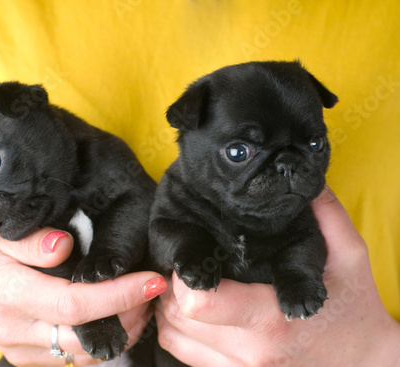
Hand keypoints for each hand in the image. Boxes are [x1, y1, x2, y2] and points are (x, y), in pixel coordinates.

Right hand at [0, 223, 165, 365]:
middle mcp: (15, 329)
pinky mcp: (24, 357)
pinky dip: (100, 343)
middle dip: (130, 316)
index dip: (119, 295)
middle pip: (85, 337)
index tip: (151, 280)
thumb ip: (27, 240)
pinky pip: (70, 361)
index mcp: (9, 294)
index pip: (74, 304)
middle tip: (154, 290)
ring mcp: (20, 348)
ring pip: (82, 356)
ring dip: (121, 332)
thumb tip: (62, 246)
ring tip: (143, 302)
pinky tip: (118, 318)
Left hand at [155, 187, 399, 365]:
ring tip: (186, 283)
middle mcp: (249, 351)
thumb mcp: (350, 257)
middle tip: (187, 264)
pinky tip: (191, 311)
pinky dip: (176, 330)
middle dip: (172, 285)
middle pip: (177, 316)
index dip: (184, 276)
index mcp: (270, 319)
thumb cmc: (355, 309)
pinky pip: (182, 353)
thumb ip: (326, 214)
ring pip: (172, 336)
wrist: (365, 365)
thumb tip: (304, 176)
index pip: (199, 303)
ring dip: (168, 307)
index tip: (193, 257)